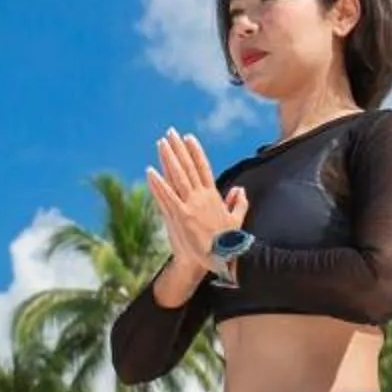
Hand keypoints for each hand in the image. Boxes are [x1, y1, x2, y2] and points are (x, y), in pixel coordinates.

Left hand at [146, 129, 247, 261]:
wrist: (222, 259)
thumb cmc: (228, 243)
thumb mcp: (237, 220)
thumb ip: (239, 203)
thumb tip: (241, 190)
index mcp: (213, 196)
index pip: (203, 167)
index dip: (195, 151)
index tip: (188, 137)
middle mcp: (201, 197)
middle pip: (188, 167)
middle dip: (178, 148)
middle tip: (170, 132)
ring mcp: (190, 206)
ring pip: (177, 177)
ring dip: (168, 158)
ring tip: (160, 143)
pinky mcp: (180, 217)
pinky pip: (167, 197)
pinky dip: (158, 184)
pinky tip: (150, 172)